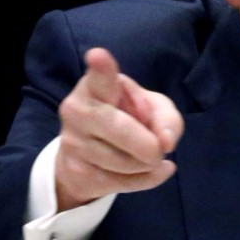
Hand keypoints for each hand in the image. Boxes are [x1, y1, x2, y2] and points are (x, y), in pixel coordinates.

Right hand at [54, 47, 183, 210]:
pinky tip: (153, 170)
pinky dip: (148, 179)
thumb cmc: (127, 117)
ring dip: (149, 163)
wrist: (89, 153)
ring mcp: (73, 143)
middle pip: (121, 129)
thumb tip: (166, 143)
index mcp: (96, 85)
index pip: (100, 77)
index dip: (101, 68)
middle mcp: (77, 110)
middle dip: (149, 144)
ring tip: (147, 154)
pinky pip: (124, 183)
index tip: (99, 56)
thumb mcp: (153, 109)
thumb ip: (166, 118)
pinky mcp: (76, 173)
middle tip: (160, 149)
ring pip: (126, 162)